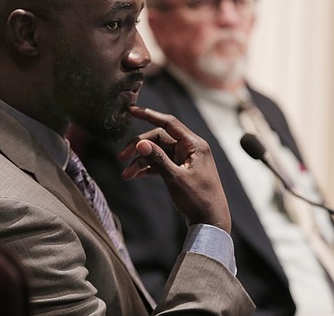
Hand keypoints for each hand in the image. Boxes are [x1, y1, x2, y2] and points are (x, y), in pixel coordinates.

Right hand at [118, 106, 230, 232]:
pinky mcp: (180, 171)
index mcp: (194, 145)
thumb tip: (140, 143)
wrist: (211, 223)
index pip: (168, 123)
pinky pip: (160, 163)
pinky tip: (134, 175)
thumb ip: (158, 159)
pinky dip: (148, 168)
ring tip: (127, 174)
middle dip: (139, 147)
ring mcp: (185, 160)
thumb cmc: (199, 200)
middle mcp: (190, 149)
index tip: (131, 110)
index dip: (149, 115)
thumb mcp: (176, 179)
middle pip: (159, 138)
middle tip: (122, 157)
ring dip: (141, 161)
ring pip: (157, 152)